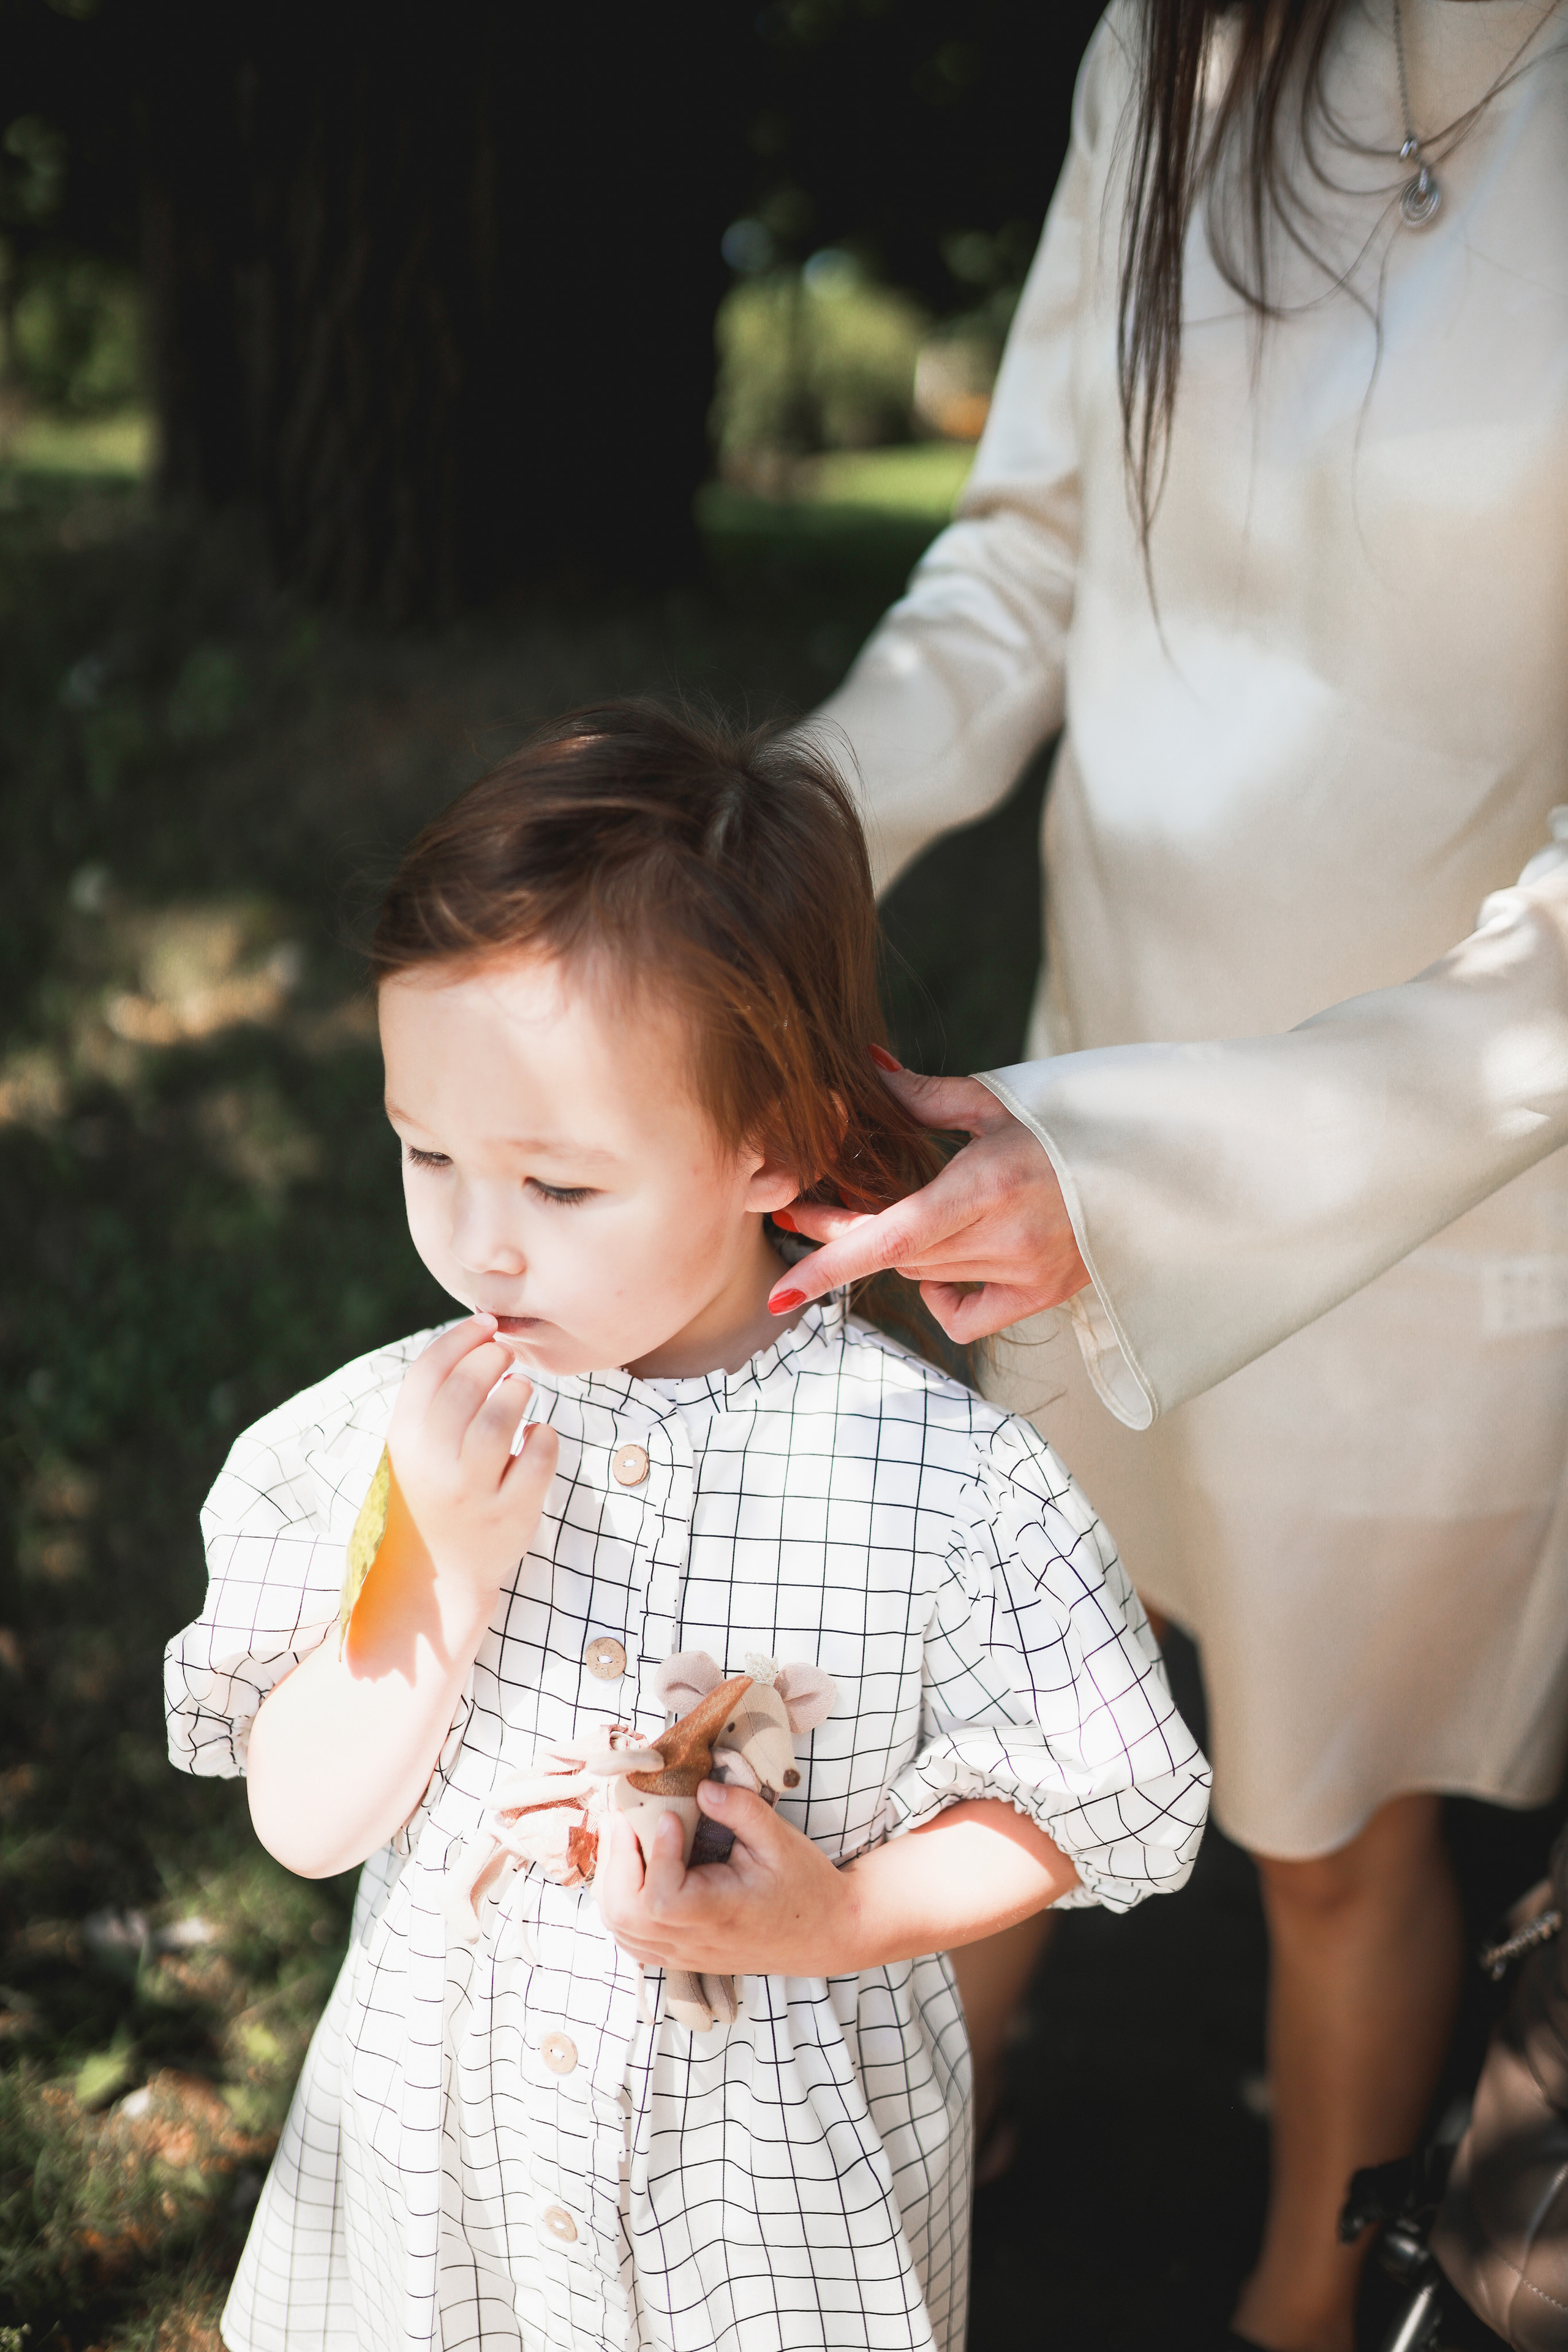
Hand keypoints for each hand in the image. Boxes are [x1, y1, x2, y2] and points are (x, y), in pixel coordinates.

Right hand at [386, 1315, 559, 1599]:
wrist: (436, 1578)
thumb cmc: (431, 1494)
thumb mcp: (414, 1449)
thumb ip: (436, 1400)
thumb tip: (480, 1333)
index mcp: (403, 1442)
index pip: (428, 1372)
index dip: (460, 1337)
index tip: (486, 1323)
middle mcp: (433, 1466)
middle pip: (466, 1388)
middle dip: (492, 1358)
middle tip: (505, 1356)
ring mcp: (472, 1493)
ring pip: (501, 1419)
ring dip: (517, 1393)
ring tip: (519, 1392)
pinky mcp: (510, 1516)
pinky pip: (537, 1458)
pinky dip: (545, 1436)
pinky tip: (537, 1434)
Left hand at [595, 1785, 859, 1978]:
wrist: (825, 1932)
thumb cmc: (804, 1886)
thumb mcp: (780, 1841)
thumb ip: (740, 1810)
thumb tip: (701, 1786)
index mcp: (718, 1914)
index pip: (662, 1899)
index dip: (656, 1855)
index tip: (668, 1816)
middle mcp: (694, 1941)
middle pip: (626, 1916)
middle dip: (616, 1861)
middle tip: (623, 1817)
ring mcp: (684, 1953)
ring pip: (621, 1930)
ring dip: (612, 1880)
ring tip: (622, 1836)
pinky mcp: (681, 1955)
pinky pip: (632, 1939)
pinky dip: (619, 1904)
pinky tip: (631, 1870)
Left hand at [769, 1062, 1089, 1341]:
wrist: (1155, 1165)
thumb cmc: (1072, 1124)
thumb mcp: (997, 1103)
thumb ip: (923, 1095)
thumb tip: (865, 1067)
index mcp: (988, 1182)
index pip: (891, 1237)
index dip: (829, 1265)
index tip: (779, 1293)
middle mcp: (1006, 1236)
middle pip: (897, 1255)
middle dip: (850, 1234)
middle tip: (815, 1208)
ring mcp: (1027, 1272)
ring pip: (926, 1277)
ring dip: (900, 1252)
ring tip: (898, 1216)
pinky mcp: (1044, 1296)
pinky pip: (967, 1317)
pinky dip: (943, 1298)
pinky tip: (948, 1269)